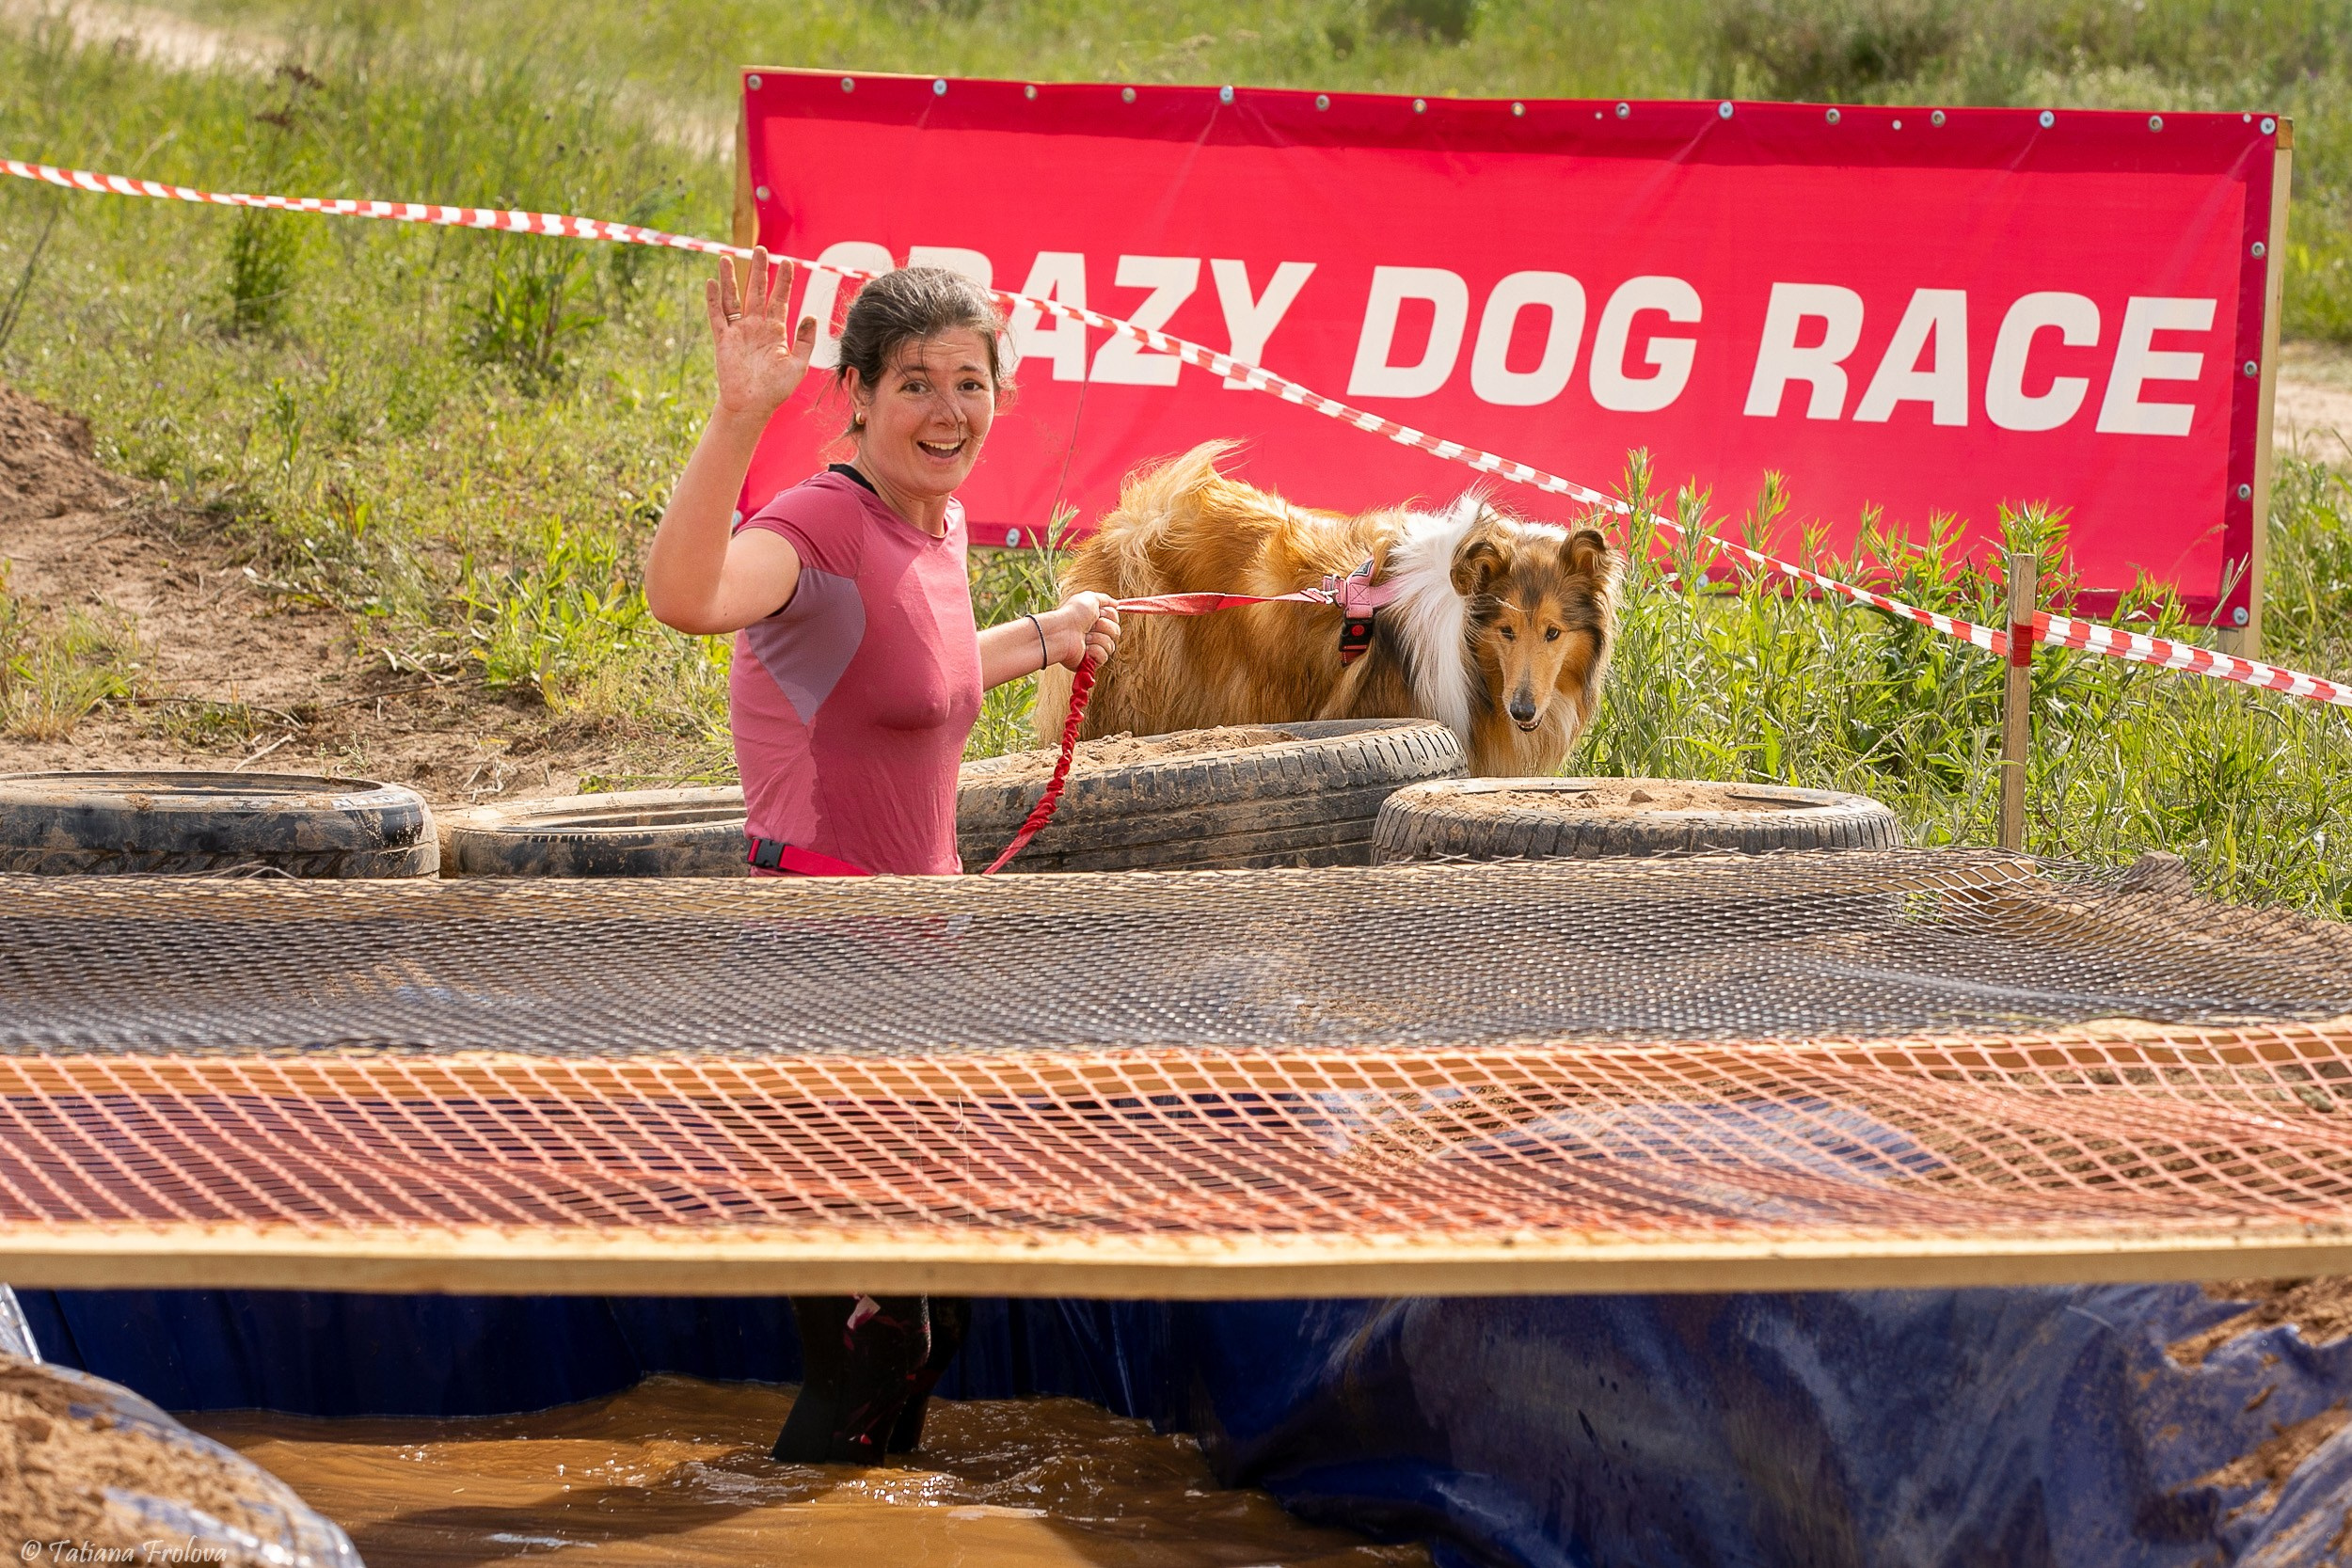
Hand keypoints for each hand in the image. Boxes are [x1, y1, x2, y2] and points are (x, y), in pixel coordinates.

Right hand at [707, 246, 818, 419]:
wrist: (752, 406)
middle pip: (757, 291)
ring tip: (728, 257)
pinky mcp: (723, 339)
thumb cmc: (776, 389)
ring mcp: (739, 331)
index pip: (780, 299)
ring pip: (734, 298)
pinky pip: (717, 316)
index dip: (784, 281)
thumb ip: (805, 341)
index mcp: (775, 331)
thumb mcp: (798, 365)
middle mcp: (756, 327)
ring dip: (731, 279)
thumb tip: (811, 315)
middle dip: (759, 270)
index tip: (788, 263)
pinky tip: (712, 282)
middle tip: (760, 249)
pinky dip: (714, 299)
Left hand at [1048, 591, 1120, 670]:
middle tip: (1090, 626)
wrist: (1061, 632)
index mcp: (1095, 620)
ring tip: (1084, 637)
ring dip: (1098, 638)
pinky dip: (1095, 650)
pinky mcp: (1090, 662)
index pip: (1115, 619)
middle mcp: (1095, 634)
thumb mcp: (1090, 598)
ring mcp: (1093, 648)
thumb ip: (1105, 599)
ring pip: (1111, 645)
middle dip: (1104, 626)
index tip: (1099, 613)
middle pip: (1116, 632)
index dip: (1109, 615)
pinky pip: (1104, 656)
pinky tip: (1085, 647)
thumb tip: (1116, 604)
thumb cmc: (1073, 614)